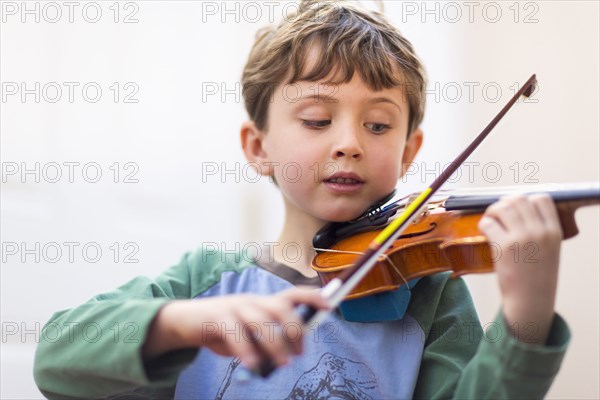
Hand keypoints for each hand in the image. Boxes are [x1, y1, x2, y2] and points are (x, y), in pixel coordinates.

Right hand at [142, 287, 329, 368]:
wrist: (186, 320)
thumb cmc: (223, 329)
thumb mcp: (248, 334)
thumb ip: (266, 341)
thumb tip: (287, 356)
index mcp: (262, 302)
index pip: (292, 294)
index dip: (312, 298)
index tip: (329, 307)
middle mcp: (252, 301)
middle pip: (281, 309)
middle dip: (295, 330)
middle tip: (299, 353)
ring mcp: (235, 307)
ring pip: (261, 322)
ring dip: (276, 345)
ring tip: (283, 364)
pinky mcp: (218, 318)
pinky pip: (236, 334)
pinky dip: (247, 352)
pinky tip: (253, 366)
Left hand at [478, 194, 562, 344]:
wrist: (531, 301)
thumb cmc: (537, 276)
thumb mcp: (549, 249)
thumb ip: (539, 229)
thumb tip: (516, 208)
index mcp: (554, 231)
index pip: (542, 199)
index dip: (526, 200)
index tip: (516, 209)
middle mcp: (540, 232)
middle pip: (518, 199)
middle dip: (505, 203)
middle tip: (498, 214)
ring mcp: (522, 238)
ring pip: (502, 207)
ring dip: (492, 211)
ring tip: (490, 221)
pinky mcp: (504, 247)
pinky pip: (488, 223)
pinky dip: (483, 224)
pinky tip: (485, 232)